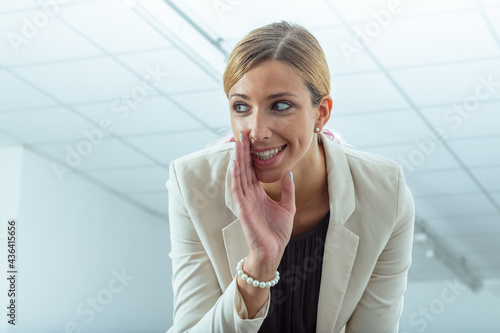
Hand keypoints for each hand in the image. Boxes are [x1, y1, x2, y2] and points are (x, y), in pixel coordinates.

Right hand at [231, 132, 295, 268]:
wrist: (273, 251)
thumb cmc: (277, 233)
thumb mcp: (288, 207)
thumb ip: (288, 190)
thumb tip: (289, 173)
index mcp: (258, 194)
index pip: (252, 170)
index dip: (251, 155)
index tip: (250, 140)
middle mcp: (249, 195)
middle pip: (244, 169)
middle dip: (243, 152)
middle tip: (242, 134)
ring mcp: (244, 201)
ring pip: (239, 175)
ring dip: (238, 159)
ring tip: (238, 143)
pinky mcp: (243, 209)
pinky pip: (237, 189)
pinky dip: (236, 176)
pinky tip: (236, 163)